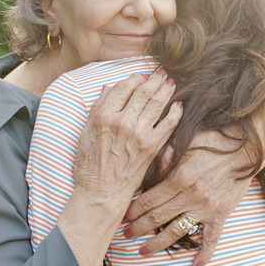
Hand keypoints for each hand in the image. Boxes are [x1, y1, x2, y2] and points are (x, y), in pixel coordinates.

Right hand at [72, 70, 181, 210]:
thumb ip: (97, 108)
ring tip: (171, 83)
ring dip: (166, 90)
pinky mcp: (152, 147)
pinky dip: (175, 112)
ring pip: (157, 103)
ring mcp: (139, 134)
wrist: (101, 192)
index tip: (141, 75)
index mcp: (104, 116)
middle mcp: (123, 122)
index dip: (134, 78)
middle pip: (143, 91)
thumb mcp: (85, 133)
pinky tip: (179, 105)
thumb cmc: (89, 164)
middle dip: (154, 79)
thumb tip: (108, 88)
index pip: (123, 87)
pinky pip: (168, 124)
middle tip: (162, 72)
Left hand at [123, 130, 251, 265]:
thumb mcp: (182, 143)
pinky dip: (205, 254)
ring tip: (143, 251)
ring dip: (158, 243)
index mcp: (179, 177)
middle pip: (158, 217)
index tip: (123, 216)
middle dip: (139, 228)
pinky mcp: (222, 214)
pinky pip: (212, 238)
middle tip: (125, 234)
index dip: (133, 210)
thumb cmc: (211, 139)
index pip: (149, 200)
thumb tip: (146, 174)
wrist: (246, 145)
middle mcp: (191, 196)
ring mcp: (207, 208)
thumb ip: (163, 159)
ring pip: (177, 231)